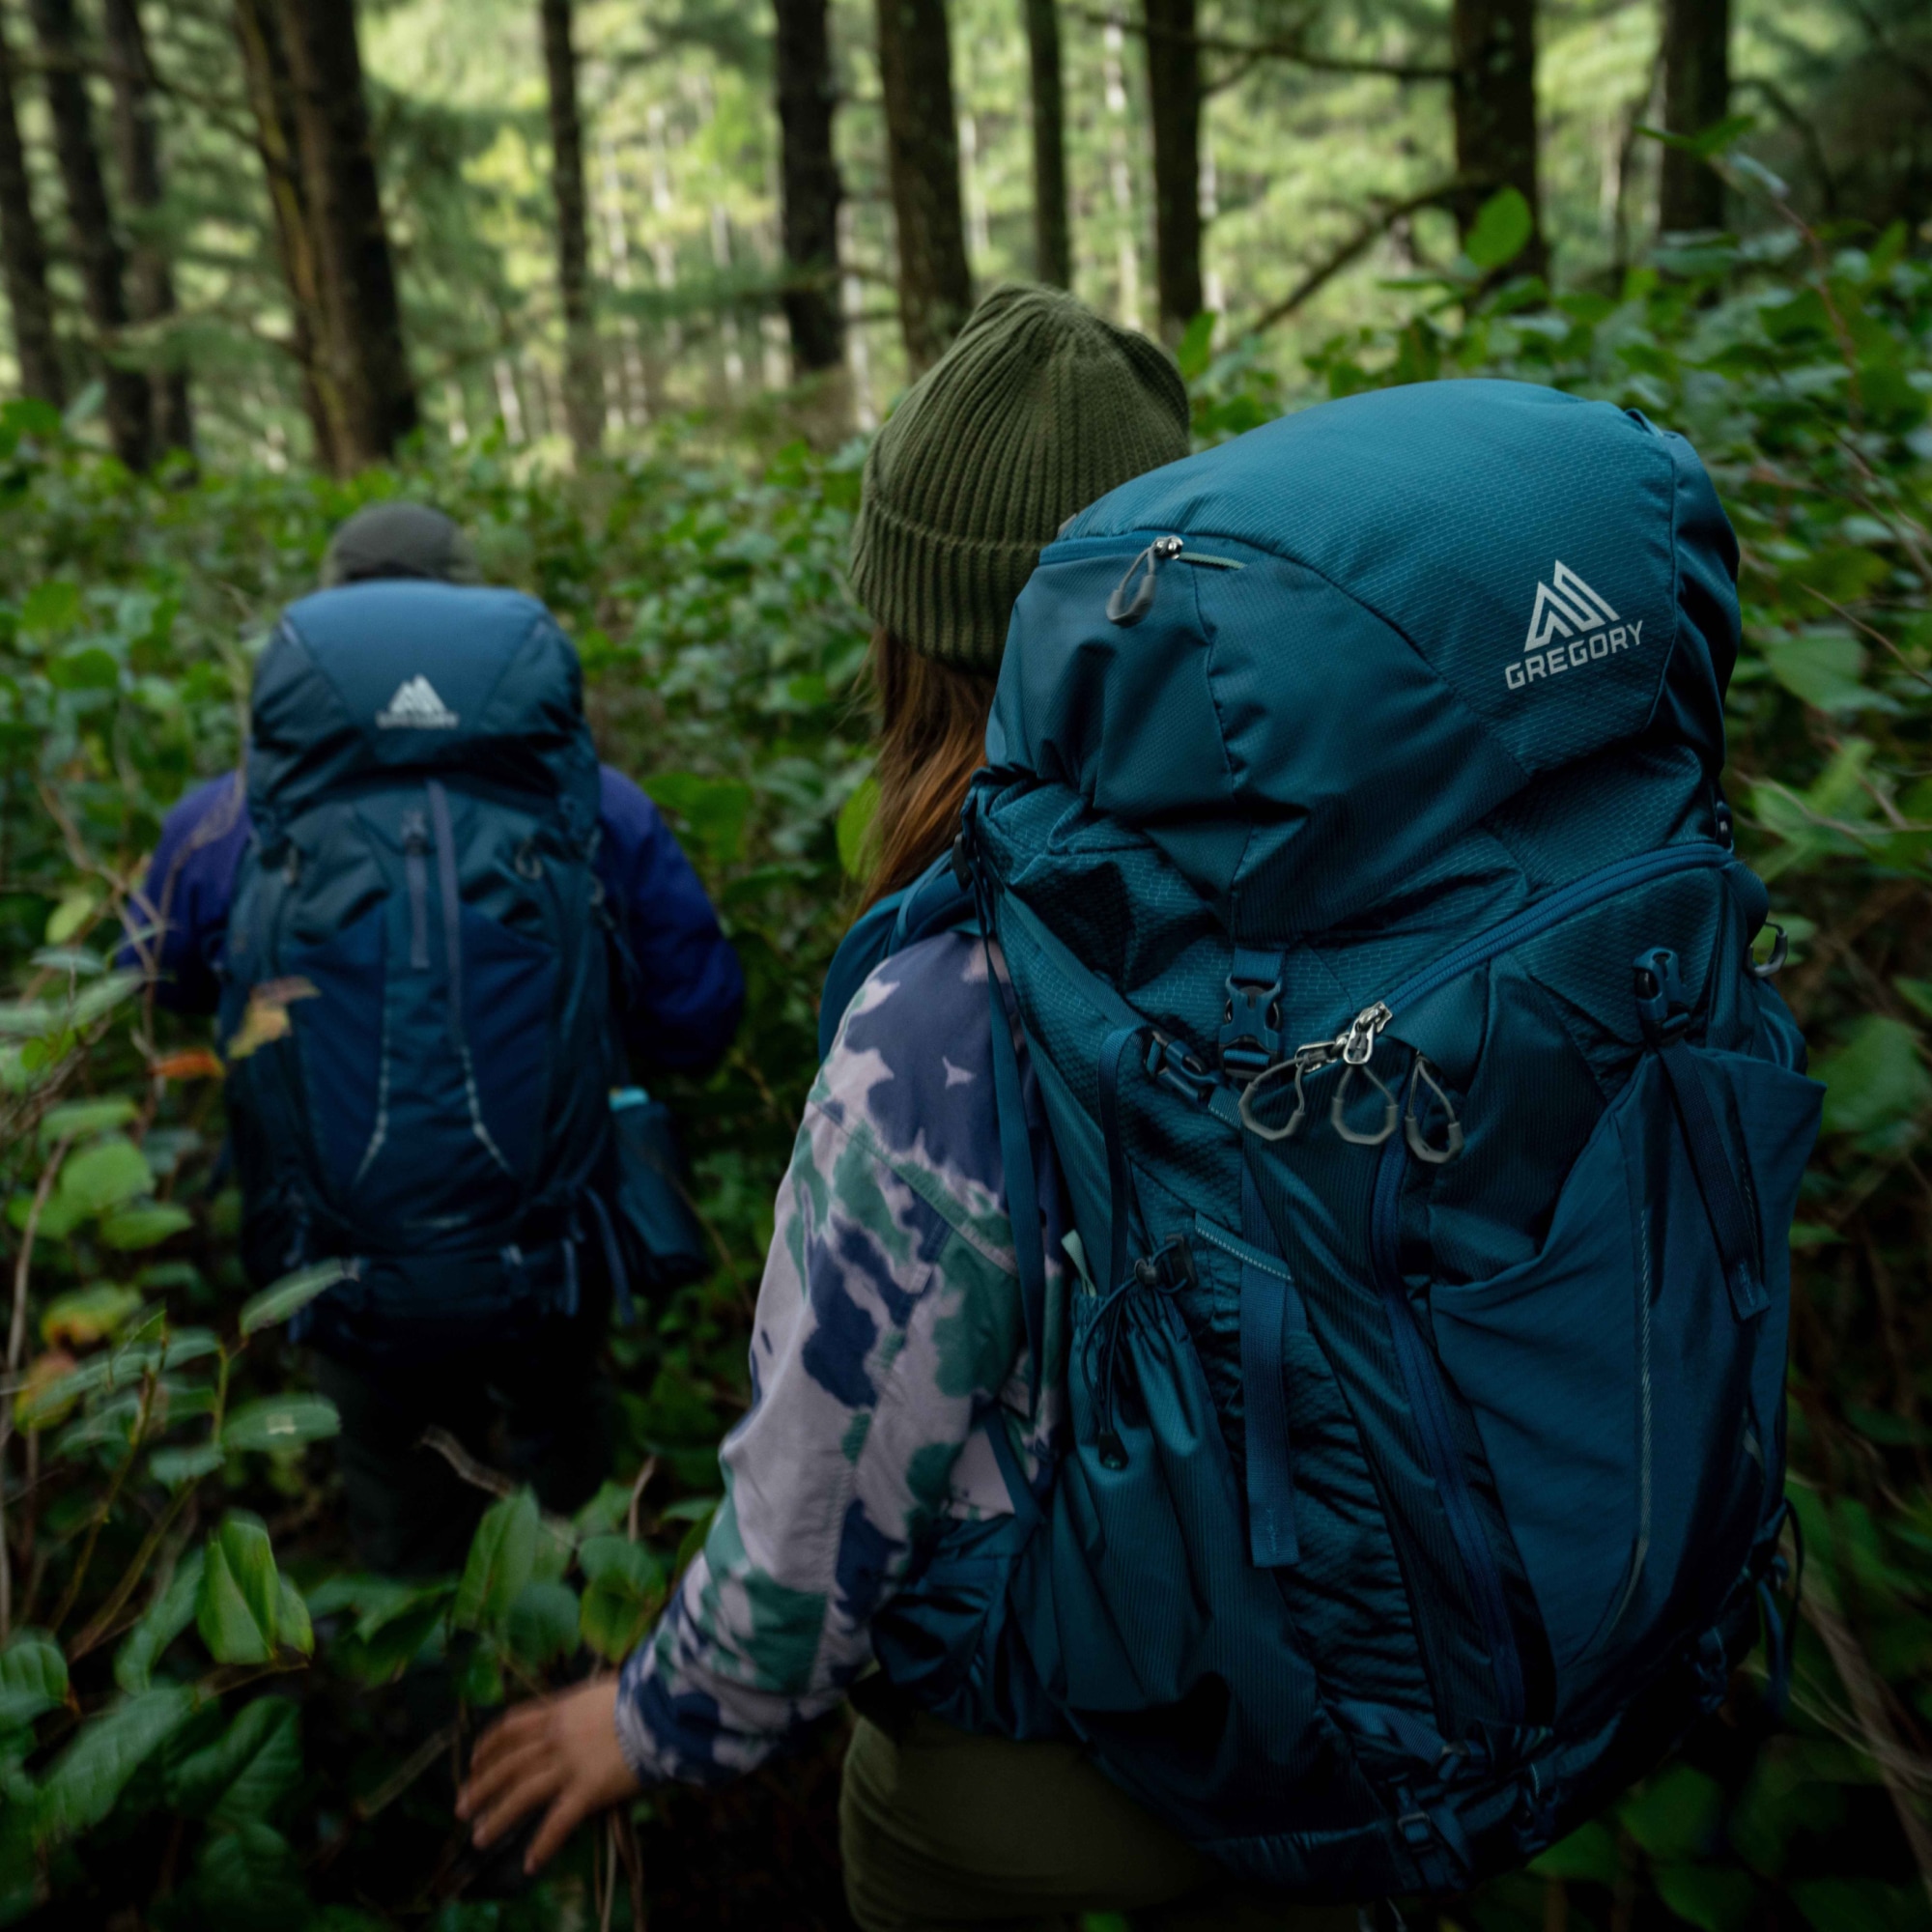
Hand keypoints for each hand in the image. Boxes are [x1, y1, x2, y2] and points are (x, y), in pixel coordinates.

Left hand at [457, 1677, 642, 1872]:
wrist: (661, 1710)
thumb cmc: (640, 1696)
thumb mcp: (600, 1689)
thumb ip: (581, 1704)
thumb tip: (578, 1707)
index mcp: (557, 1711)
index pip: (511, 1728)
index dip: (488, 1746)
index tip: (474, 1762)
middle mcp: (555, 1739)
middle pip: (507, 1765)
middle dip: (480, 1787)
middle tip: (461, 1808)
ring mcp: (569, 1765)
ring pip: (522, 1794)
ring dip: (498, 1818)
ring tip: (479, 1838)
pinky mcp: (587, 1790)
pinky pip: (558, 1822)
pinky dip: (543, 1845)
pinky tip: (531, 1863)